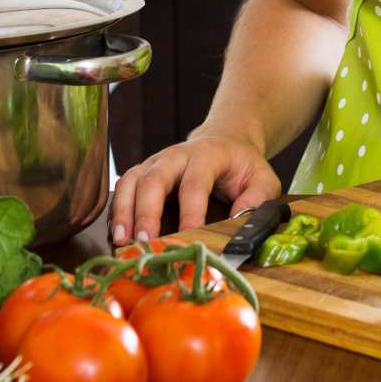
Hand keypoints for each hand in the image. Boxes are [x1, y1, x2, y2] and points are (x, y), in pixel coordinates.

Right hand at [108, 132, 281, 243]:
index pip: (195, 183)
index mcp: (207, 154)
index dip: (190, 211)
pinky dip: (117, 210)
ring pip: (131, 181)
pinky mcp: (144, 172)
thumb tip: (240, 219)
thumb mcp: (263, 177)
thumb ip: (258, 197)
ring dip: (123, 211)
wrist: (224, 140)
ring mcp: (156, 162)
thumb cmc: (242, 165)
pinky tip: (116, 232)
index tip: (187, 237)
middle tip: (143, 241)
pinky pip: (123, 188)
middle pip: (154, 179)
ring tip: (121, 240)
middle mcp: (176, 155)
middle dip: (146, 211)